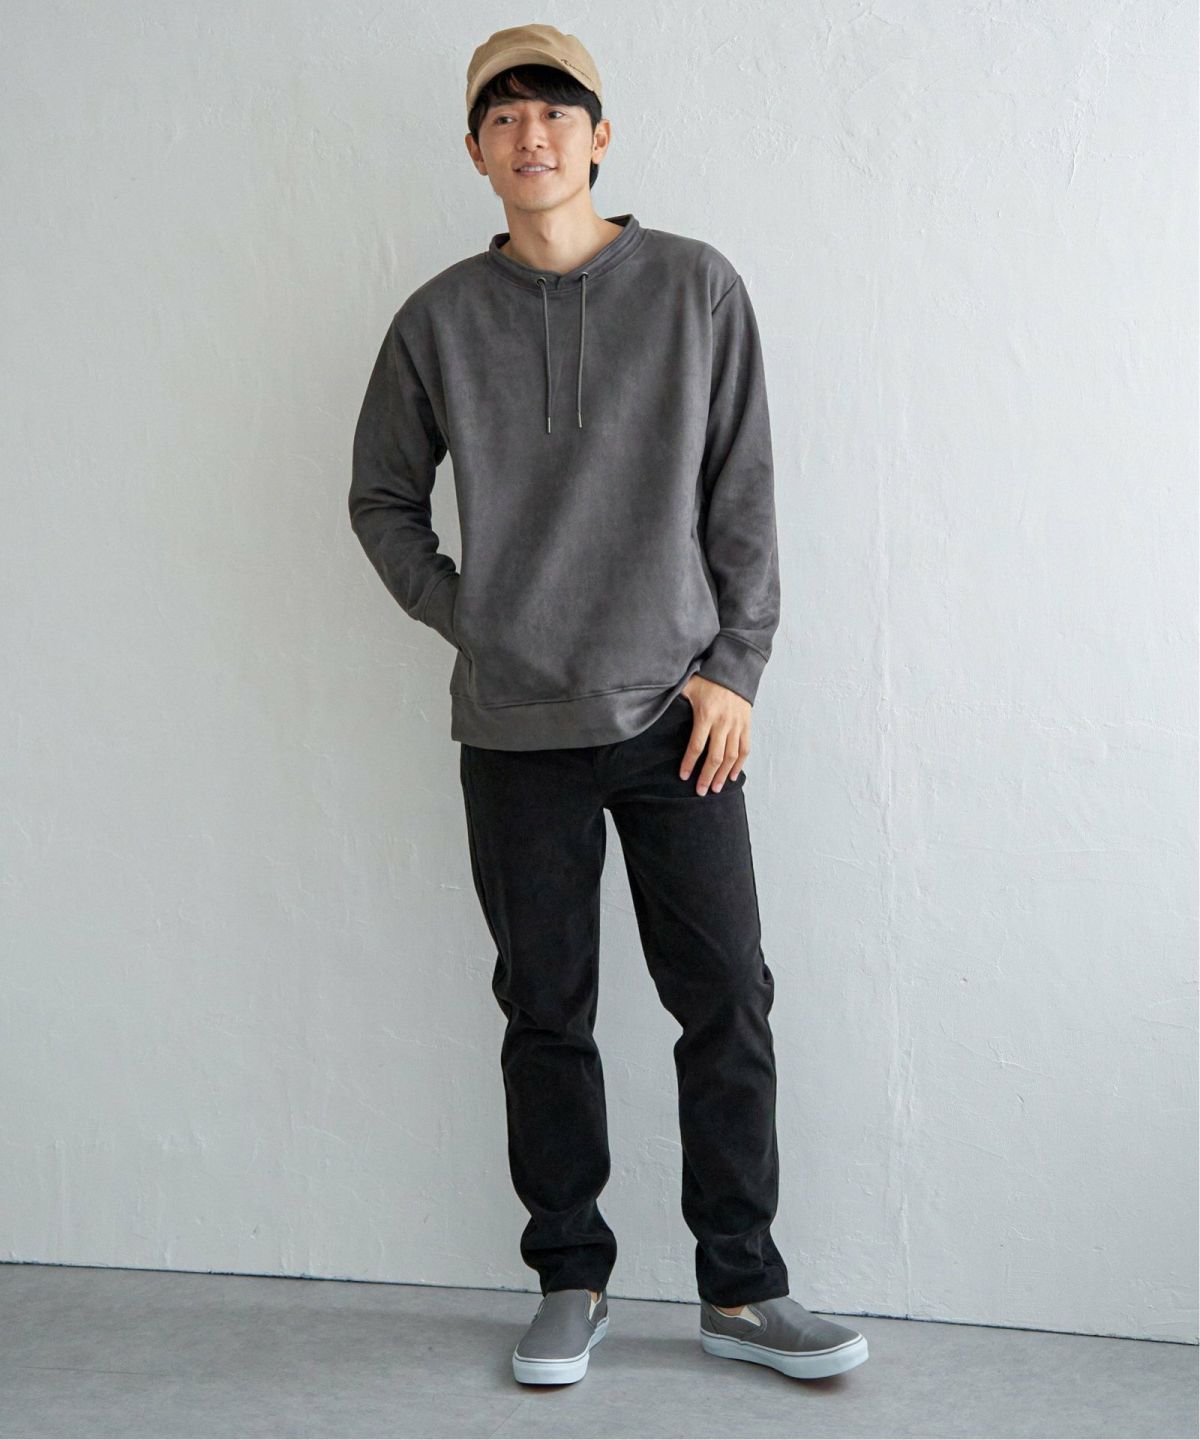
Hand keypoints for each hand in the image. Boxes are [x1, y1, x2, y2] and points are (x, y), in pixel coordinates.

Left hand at [678, 676, 750, 794]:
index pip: (696, 745)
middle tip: (701, 791)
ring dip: (723, 775)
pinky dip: (739, 765)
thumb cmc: (708, 679)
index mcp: (706, 715)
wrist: (735, 671)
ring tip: (715, 788)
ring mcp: (737, 725)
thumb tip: (652, 702)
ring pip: (731, 756)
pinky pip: (745, 749)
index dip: (689, 763)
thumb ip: (674, 697)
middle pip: (715, 756)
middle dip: (707, 776)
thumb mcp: (688, 686)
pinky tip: (732, 776)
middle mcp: (723, 722)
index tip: (683, 777)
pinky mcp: (746, 725)